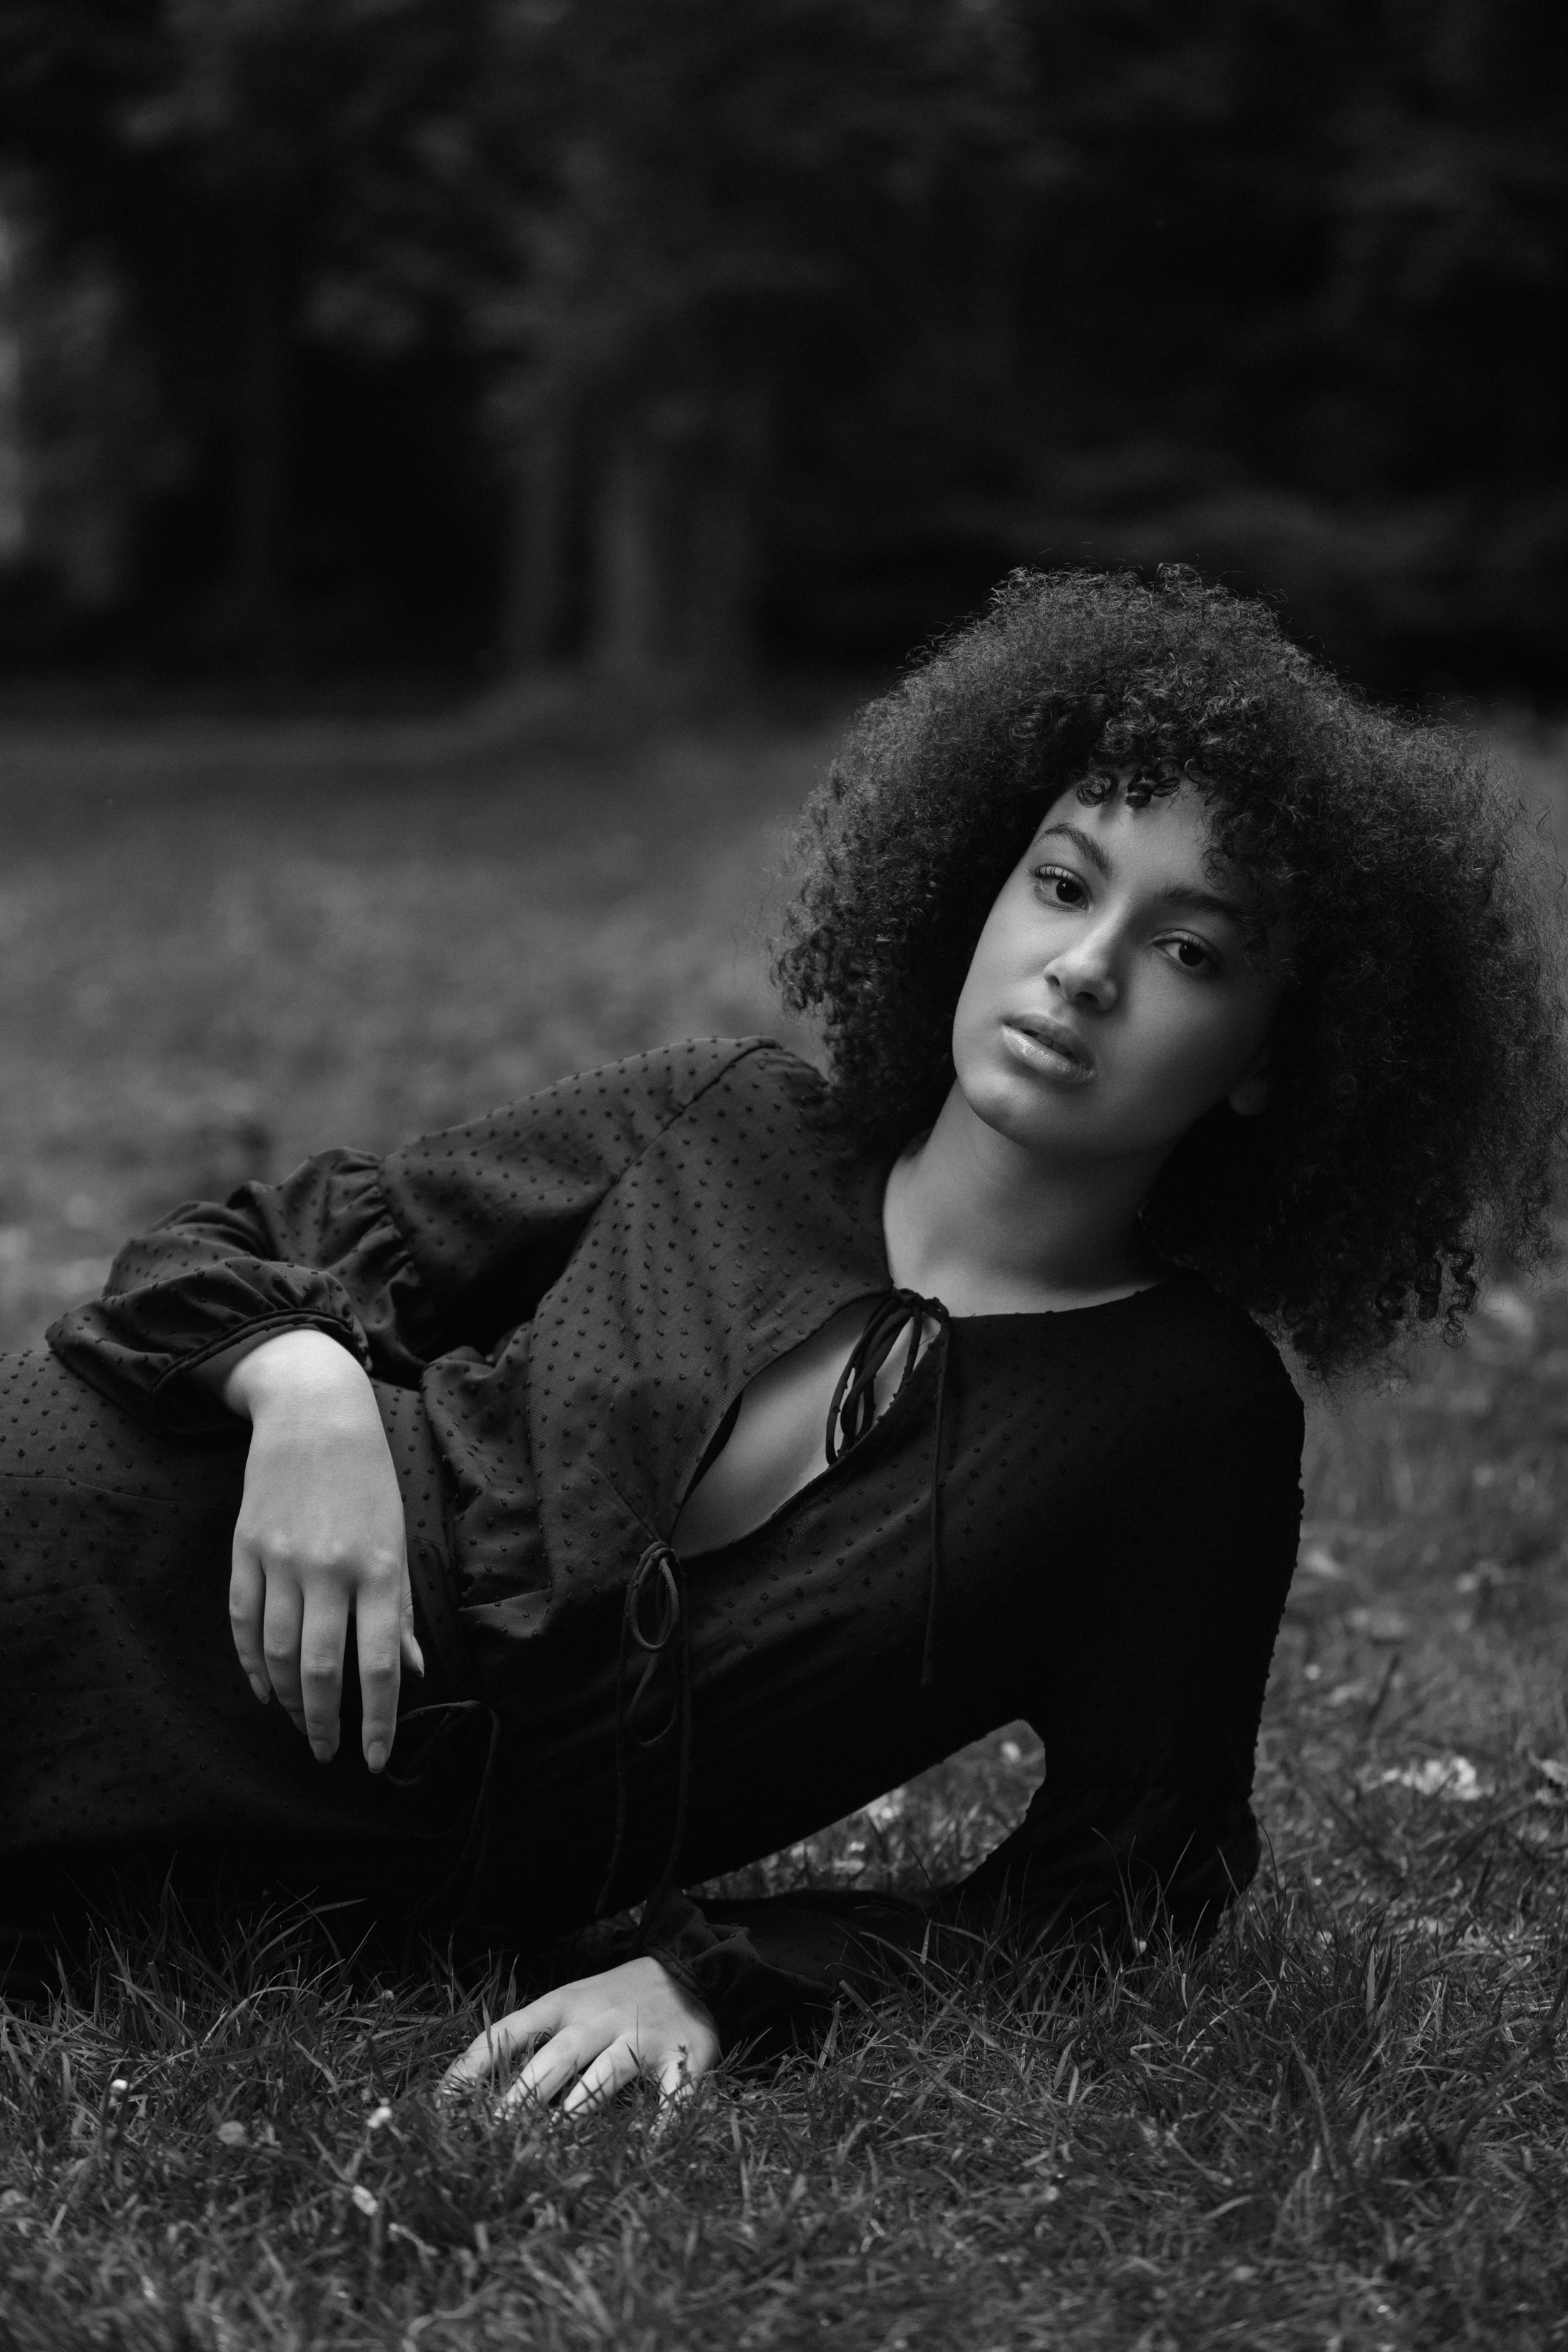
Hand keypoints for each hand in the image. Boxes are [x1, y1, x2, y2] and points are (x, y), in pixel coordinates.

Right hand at [216, 1329, 422, 1770]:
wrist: (315, 1414)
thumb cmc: (369, 1479)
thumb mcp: (399, 1537)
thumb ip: (400, 1608)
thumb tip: (410, 1671)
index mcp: (378, 1568)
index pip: (377, 1664)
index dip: (377, 1719)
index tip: (374, 1759)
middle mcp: (329, 1568)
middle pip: (319, 1668)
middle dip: (323, 1722)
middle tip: (327, 1753)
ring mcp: (281, 1559)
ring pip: (277, 1651)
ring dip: (286, 1698)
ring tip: (298, 1722)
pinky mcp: (246, 1549)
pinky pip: (244, 1620)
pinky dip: (251, 1662)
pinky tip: (263, 1686)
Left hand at [440, 1958, 719, 2113]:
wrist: (689, 1969)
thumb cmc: (612, 1998)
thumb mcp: (568, 2002)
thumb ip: (530, 2036)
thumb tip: (468, 2087)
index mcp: (565, 2004)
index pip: (511, 2030)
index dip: (476, 2064)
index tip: (443, 2102)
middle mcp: (600, 2019)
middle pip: (558, 2055)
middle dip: (526, 2093)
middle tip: (495, 2131)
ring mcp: (642, 2037)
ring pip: (608, 2072)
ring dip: (582, 2106)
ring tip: (556, 2140)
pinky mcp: (683, 2057)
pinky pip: (673, 2093)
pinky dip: (664, 2122)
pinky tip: (649, 2149)